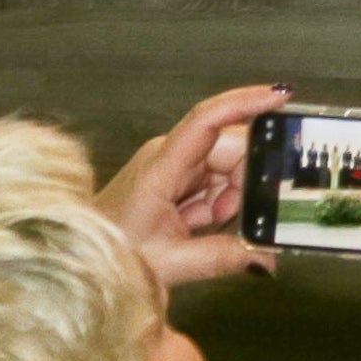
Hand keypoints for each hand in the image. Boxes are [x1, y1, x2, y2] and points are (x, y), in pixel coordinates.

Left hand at [99, 84, 284, 293]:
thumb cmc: (110, 256)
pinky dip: (218, 204)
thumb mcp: (171, 262)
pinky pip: (214, 182)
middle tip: (243, 215)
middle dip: (245, 181)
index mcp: (161, 166)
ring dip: (230, 198)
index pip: (207, 120)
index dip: (245, 102)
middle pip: (228, 149)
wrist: (79, 263)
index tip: (281, 97)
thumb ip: (223, 256)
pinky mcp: (173, 180)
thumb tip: (268, 255)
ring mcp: (170, 167)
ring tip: (208, 228)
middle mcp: (167, 156)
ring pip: (226, 167)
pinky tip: (202, 226)